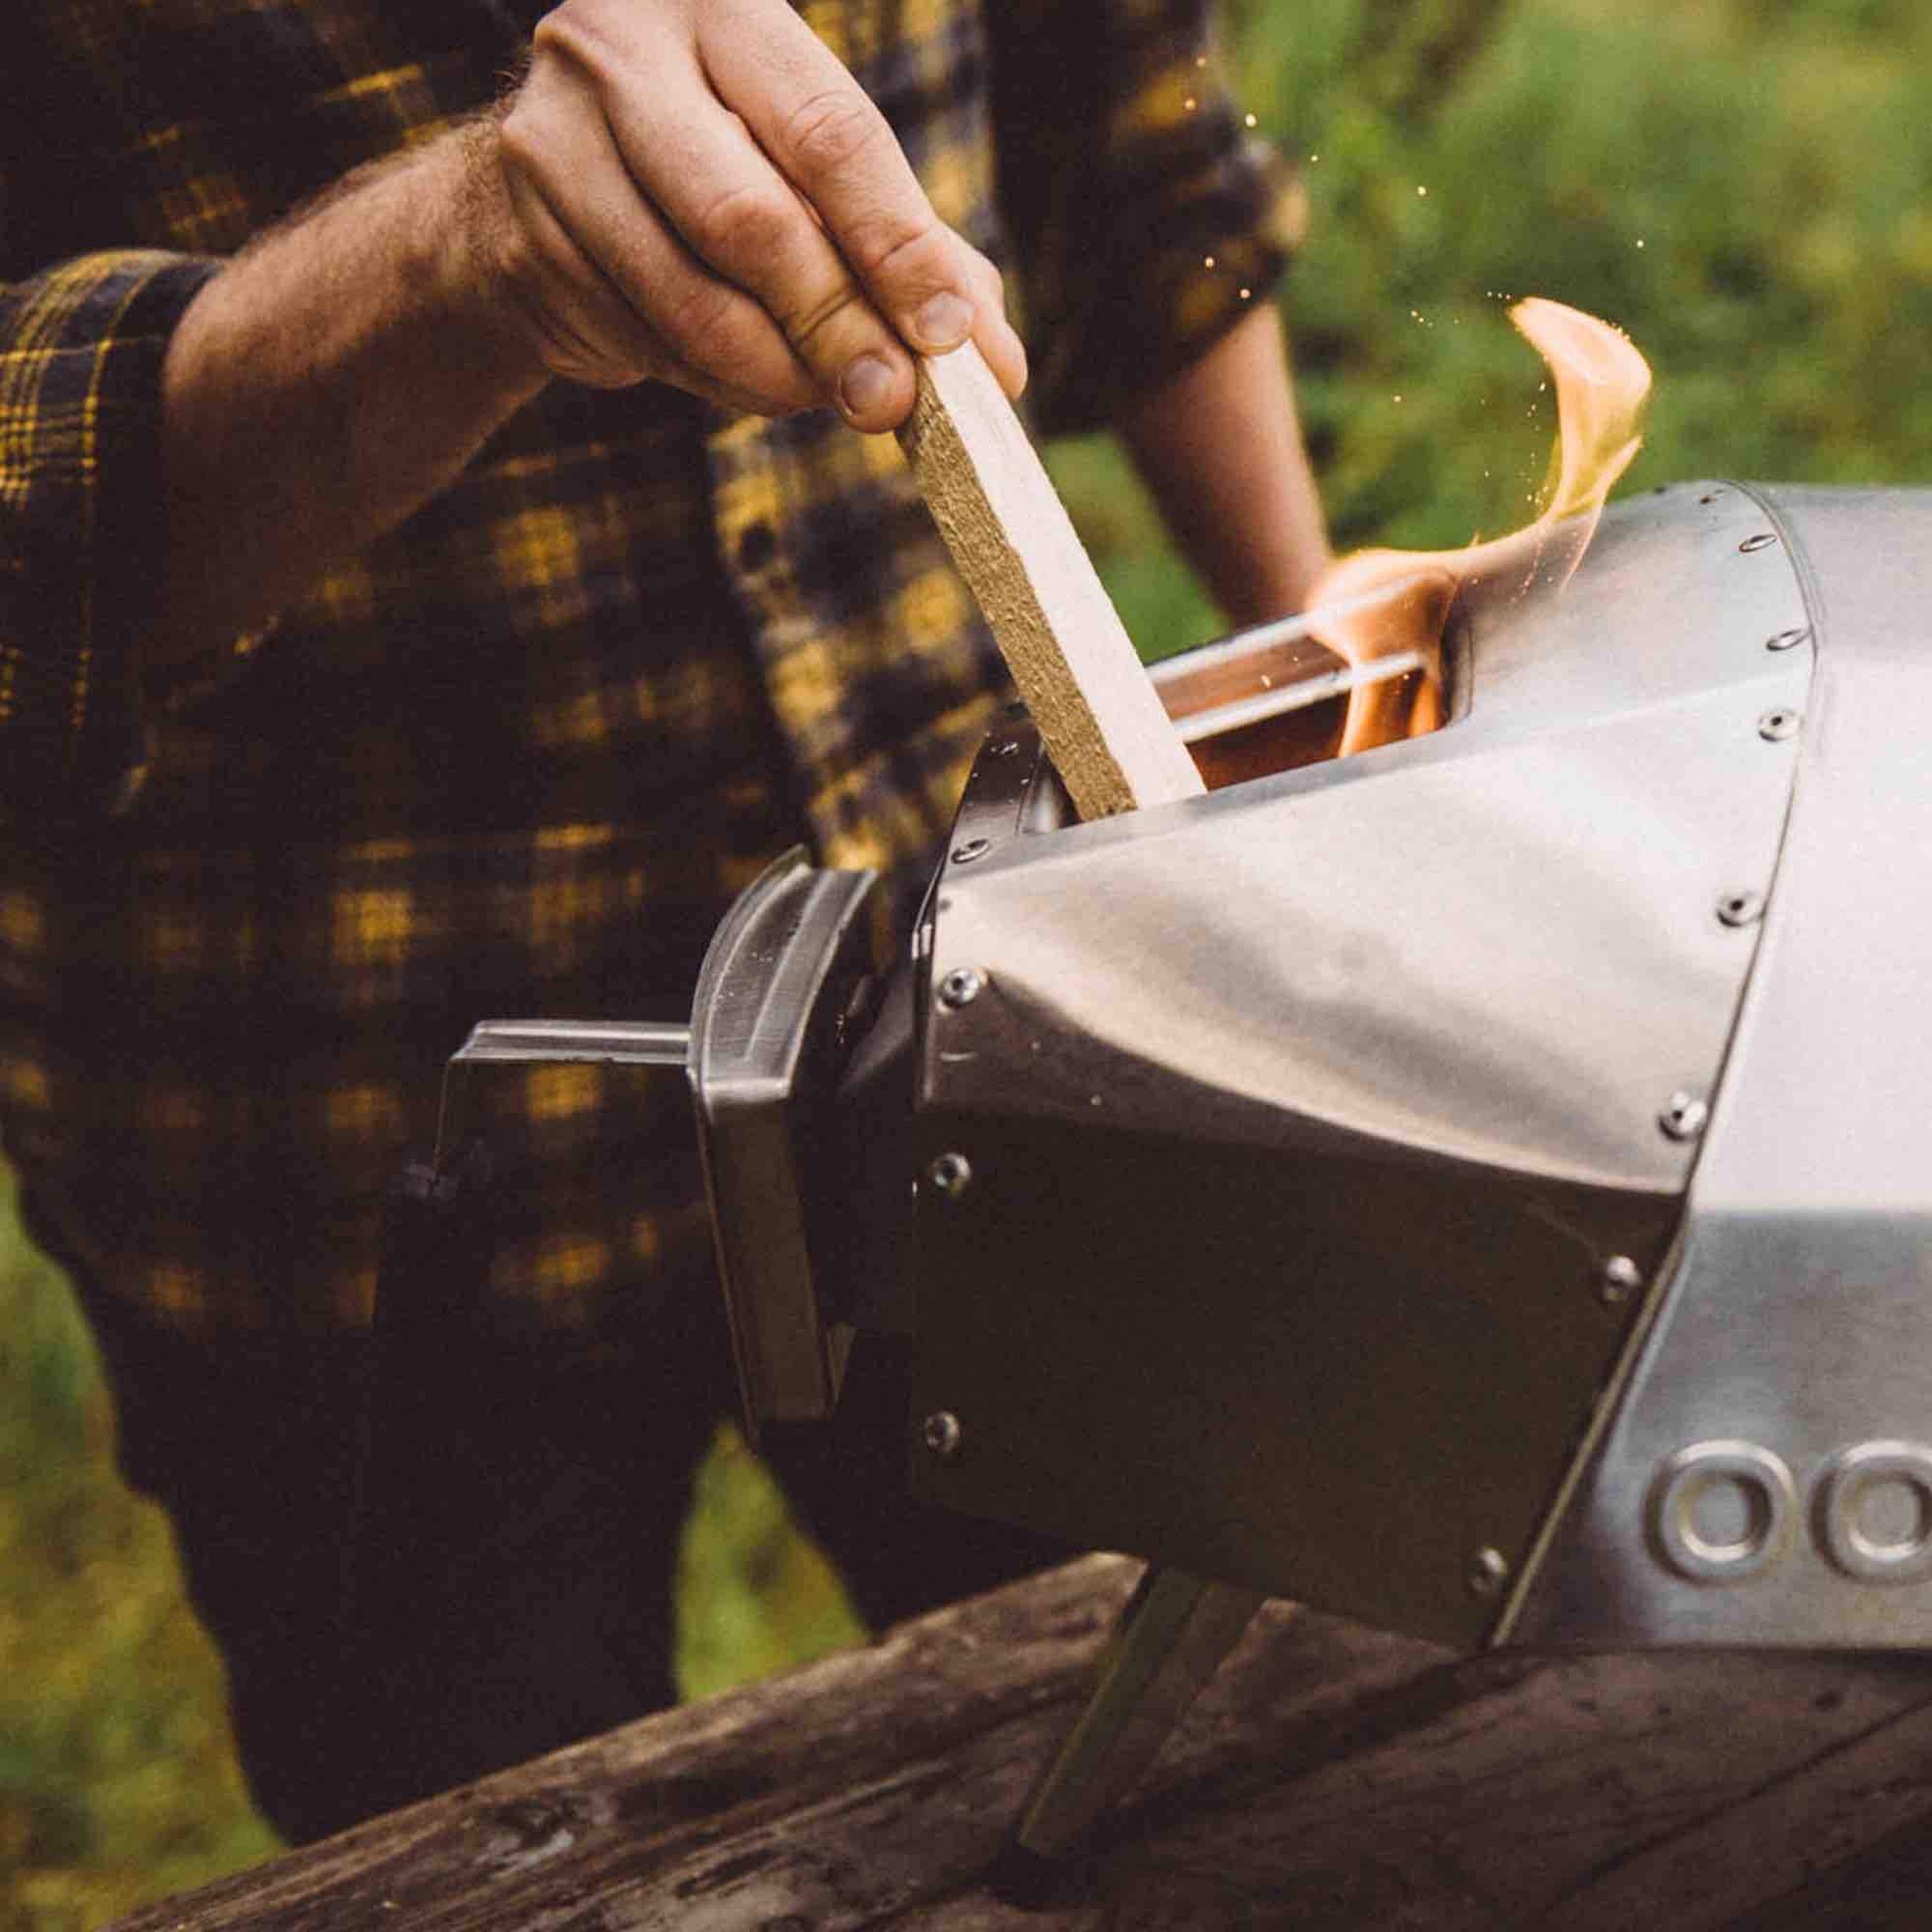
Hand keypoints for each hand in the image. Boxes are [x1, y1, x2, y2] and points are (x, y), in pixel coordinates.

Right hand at [474, 0, 1026, 427]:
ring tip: (827, 396)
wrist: (536, 194)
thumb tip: (995, 364)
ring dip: (780, 374)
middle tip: (890, 399)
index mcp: (723, 6)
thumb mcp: (816, 180)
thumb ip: (910, 251)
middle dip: (837, 327)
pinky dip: (720, 381)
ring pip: (698, 301)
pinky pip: (652, 341)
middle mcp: (625, 49)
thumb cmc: (718, 170)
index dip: (898, 248)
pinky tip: (747, 377)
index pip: (831, 135)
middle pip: (755, 222)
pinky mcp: (528, 235)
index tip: (951, 338)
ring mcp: (557, 140)